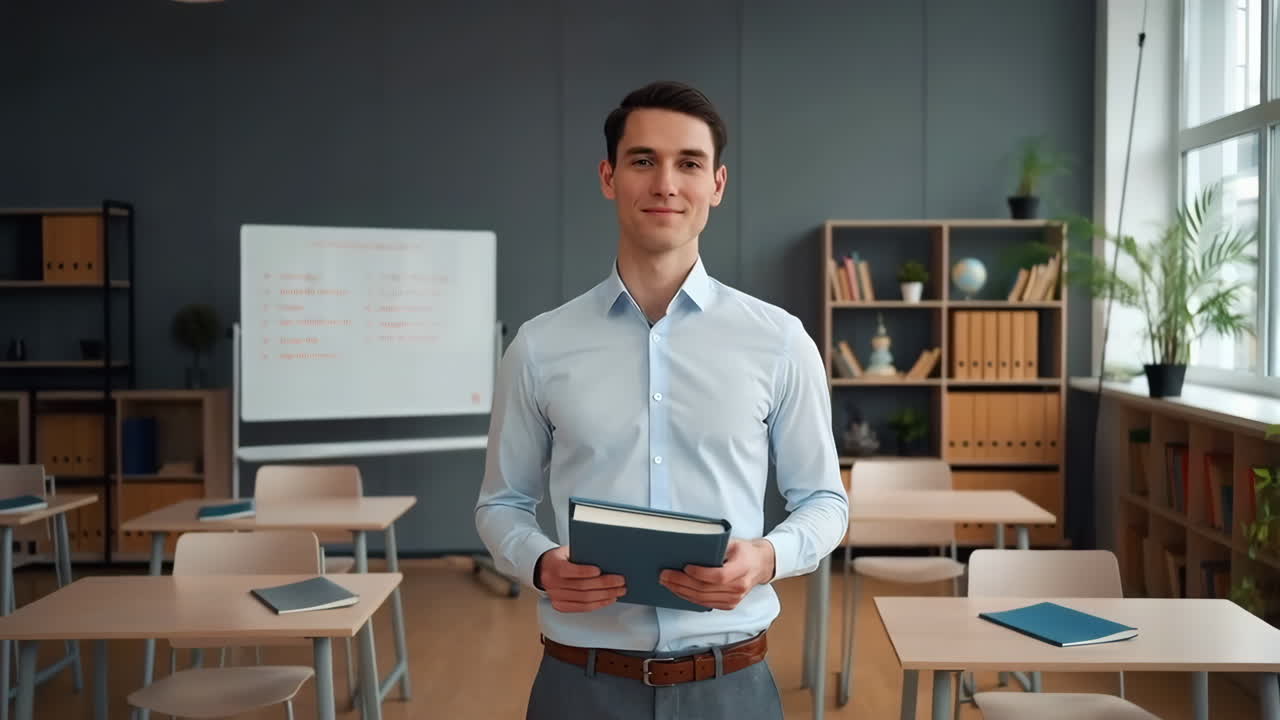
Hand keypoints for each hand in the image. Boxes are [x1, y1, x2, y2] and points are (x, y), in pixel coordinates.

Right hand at [537, 546, 626, 612]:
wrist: (544, 569)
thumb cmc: (560, 558)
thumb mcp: (568, 551)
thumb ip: (582, 554)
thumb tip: (606, 558)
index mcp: (553, 566)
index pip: (568, 571)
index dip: (584, 571)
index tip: (599, 570)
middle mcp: (552, 583)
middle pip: (581, 587)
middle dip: (604, 584)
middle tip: (620, 581)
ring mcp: (556, 597)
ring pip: (584, 599)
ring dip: (605, 596)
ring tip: (619, 590)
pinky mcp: (561, 606)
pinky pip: (583, 608)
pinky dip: (598, 604)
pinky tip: (609, 599)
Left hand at [659, 538, 775, 610]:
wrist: (760, 565)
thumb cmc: (744, 551)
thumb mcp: (733, 542)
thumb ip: (715, 546)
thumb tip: (688, 548)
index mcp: (742, 568)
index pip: (719, 576)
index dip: (700, 573)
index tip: (684, 567)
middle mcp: (739, 587)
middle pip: (706, 589)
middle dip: (681, 582)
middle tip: (664, 575)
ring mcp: (734, 599)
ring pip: (703, 599)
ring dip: (681, 591)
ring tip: (667, 583)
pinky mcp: (729, 605)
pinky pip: (705, 604)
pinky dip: (689, 598)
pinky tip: (678, 590)